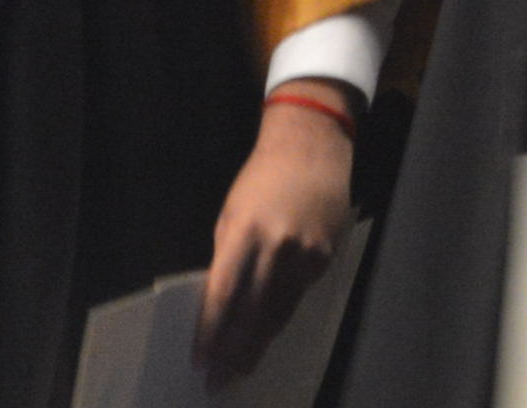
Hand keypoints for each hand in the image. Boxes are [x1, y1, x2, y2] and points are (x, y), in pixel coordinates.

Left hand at [196, 89, 353, 379]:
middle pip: (253, 312)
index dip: (211, 331)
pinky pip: (300, 293)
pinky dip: (283, 313)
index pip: (223, 293)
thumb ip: (229, 255)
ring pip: (280, 310)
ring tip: (242, 368)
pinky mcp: (326, 255)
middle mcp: (277, 245)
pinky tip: (270, 329)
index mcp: (245, 230)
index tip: (200, 359)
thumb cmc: (262, 176)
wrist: (313, 145)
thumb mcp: (233, 212)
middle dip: (233, 351)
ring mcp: (306, 252)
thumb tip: (222, 300)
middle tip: (219, 381)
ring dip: (259, 343)